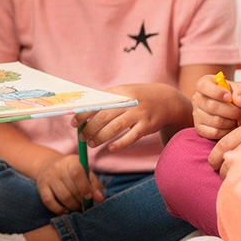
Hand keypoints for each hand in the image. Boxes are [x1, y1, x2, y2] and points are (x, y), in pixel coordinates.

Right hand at [34, 153, 102, 213]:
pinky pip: (49, 202)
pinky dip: (59, 209)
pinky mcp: (41, 187)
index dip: (85, 187)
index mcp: (72, 161)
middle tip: (85, 205)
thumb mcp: (85, 172)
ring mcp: (48, 177)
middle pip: (71, 189)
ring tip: (78, 207)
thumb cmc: (73, 171)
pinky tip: (66, 210)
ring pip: (63, 197)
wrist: (48, 165)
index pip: (77, 173)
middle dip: (81, 201)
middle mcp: (58, 168)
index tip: (90, 197)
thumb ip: (94, 184)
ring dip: (73, 206)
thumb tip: (99, 199)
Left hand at [73, 83, 189, 151]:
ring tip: (92, 144)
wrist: (167, 100)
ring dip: (100, 137)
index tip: (74, 123)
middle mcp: (129, 101)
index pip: (96, 103)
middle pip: (103, 116)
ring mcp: (139, 113)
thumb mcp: (124, 93)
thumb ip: (106, 101)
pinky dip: (120, 144)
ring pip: (115, 127)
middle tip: (82, 137)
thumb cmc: (139, 98)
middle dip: (90, 128)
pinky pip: (131, 137)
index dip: (83, 114)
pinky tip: (111, 148)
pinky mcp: (147, 126)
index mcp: (119, 92)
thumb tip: (83, 111)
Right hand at [192, 73, 240, 140]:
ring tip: (237, 119)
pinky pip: (214, 132)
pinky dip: (227, 131)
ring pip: (215, 121)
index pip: (203, 86)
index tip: (230, 97)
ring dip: (231, 122)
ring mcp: (196, 114)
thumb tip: (240, 101)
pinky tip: (232, 126)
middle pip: (212, 106)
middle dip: (232, 111)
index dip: (217, 92)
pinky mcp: (200, 128)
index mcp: (205, 83)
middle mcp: (197, 98)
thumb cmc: (237, 97)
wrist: (237, 110)